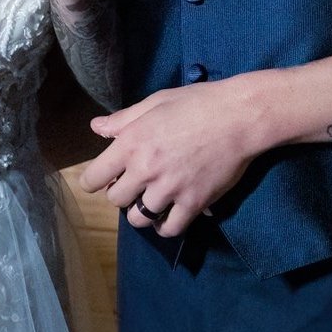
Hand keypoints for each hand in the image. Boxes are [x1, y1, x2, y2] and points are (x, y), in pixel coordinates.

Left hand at [79, 80, 258, 237]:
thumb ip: (123, 119)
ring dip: (141, 211)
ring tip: (150, 200)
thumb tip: (96, 128)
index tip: (100, 180)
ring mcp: (169, 189)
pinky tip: (166, 216)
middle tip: (133, 184)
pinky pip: (169, 229)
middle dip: (121, 192)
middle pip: (116, 199)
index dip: (93, 181)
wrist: (238, 116)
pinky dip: (164, 226)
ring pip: (138, 219)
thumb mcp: (155, 103)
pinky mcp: (193, 203)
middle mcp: (145, 169)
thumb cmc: (196, 103)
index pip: (95, 177)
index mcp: (132, 142)